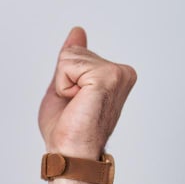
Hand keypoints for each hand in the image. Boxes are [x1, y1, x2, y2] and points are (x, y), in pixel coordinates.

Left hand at [38, 27, 136, 158]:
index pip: (75, 53)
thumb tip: (78, 31)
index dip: (64, 79)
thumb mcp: (65, 85)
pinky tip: (77, 102)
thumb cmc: (68, 129)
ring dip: (63, 85)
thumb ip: (73, 59)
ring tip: (76, 105)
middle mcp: (122, 72)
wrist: (70, 152)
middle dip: (63, 80)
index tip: (76, 102)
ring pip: (69, 57)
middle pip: (72, 52)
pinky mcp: (108, 76)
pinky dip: (63, 86)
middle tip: (74, 105)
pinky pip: (68, 65)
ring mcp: (117, 73)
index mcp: (116, 74)